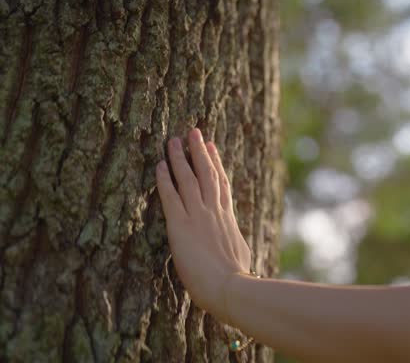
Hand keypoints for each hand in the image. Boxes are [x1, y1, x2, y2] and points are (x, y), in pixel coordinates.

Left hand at [155, 128, 251, 323]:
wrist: (231, 287)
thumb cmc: (237, 278)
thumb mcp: (240, 254)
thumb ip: (234, 244)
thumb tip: (236, 246)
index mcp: (228, 218)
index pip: (221, 184)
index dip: (216, 163)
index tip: (212, 146)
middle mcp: (214, 211)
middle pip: (207, 173)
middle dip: (199, 151)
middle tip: (193, 132)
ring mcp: (198, 216)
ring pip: (188, 179)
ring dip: (180, 158)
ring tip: (174, 140)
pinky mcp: (181, 226)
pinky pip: (170, 197)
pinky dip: (165, 180)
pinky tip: (160, 165)